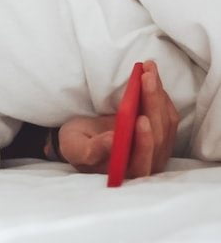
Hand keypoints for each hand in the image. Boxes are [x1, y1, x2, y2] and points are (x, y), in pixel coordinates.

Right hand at [57, 61, 178, 177]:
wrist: (84, 138)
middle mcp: (145, 165)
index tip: (140, 119)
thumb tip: (112, 140)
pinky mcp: (161, 135)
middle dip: (153, 105)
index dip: (144, 142)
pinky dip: (161, 95)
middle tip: (146, 78)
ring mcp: (156, 150)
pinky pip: (168, 116)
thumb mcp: (74, 147)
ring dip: (158, 95)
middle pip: (158, 137)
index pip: (141, 161)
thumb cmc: (77, 145)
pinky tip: (152, 77)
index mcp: (123, 172)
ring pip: (166, 124)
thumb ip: (90, 149)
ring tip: (149, 70)